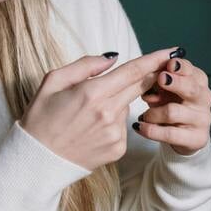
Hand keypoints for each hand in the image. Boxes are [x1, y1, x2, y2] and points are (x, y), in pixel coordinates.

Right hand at [21, 51, 167, 169]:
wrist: (38, 159)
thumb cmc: (41, 117)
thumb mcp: (53, 82)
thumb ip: (85, 65)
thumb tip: (113, 57)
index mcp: (92, 93)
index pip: (132, 71)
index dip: (154, 59)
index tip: (172, 51)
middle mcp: (108, 113)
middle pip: (139, 87)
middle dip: (148, 76)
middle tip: (155, 68)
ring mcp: (116, 133)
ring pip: (127, 107)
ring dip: (117, 102)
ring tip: (90, 113)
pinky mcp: (119, 148)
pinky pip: (123, 127)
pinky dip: (113, 123)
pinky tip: (93, 129)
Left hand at [134, 49, 210, 155]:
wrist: (181, 135)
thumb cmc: (170, 105)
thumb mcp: (163, 90)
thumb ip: (157, 81)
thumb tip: (148, 74)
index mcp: (198, 82)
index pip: (192, 71)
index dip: (181, 67)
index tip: (169, 64)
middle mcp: (204, 99)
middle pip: (191, 88)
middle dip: (175, 83)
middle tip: (161, 80)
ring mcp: (203, 119)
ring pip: (174, 112)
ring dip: (153, 113)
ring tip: (144, 116)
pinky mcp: (198, 138)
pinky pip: (170, 133)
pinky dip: (151, 130)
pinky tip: (140, 126)